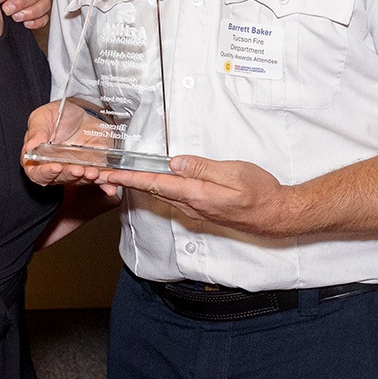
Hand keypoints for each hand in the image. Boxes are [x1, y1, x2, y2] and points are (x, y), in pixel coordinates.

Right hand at [20, 101, 116, 188]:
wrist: (78, 112)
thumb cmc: (55, 115)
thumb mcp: (42, 117)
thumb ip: (36, 133)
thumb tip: (29, 148)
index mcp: (38, 159)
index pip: (38, 174)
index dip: (45, 174)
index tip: (55, 167)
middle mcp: (56, 169)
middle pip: (60, 179)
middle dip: (70, 175)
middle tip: (78, 169)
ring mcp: (74, 170)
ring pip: (79, 180)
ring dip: (86, 179)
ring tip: (93, 172)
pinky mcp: (92, 167)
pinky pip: (98, 179)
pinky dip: (105, 184)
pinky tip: (110, 188)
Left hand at [104, 155, 294, 235]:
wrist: (275, 215)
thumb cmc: (260, 192)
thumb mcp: (234, 173)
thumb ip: (203, 169)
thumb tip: (175, 163)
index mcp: (197, 195)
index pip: (155, 183)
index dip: (129, 178)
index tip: (108, 173)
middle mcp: (191, 206)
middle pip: (152, 191)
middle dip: (126, 182)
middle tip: (102, 172)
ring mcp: (195, 211)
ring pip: (161, 195)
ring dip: (139, 185)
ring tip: (119, 175)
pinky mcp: (201, 210)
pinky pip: (173, 198)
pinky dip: (156, 189)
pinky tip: (151, 182)